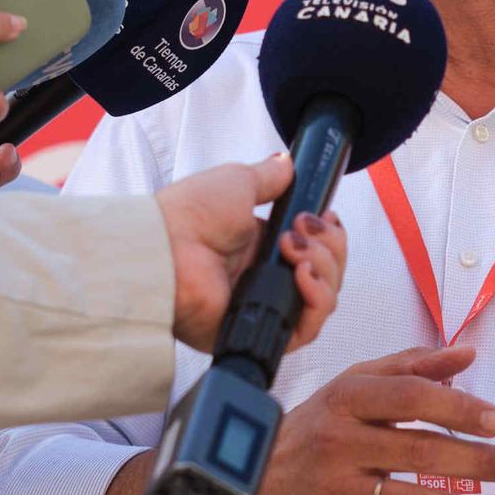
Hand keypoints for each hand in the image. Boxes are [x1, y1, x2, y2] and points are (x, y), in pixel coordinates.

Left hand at [154, 155, 347, 351]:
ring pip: (322, 299)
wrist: (166, 248)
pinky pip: (306, 328)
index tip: (326, 219)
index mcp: (260, 247)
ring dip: (323, 269)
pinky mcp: (259, 331)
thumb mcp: (238, 182)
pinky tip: (303, 275)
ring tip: (295, 250)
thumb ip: (270, 178)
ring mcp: (262, 306)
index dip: (329, 237)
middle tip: (301, 230)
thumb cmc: (190, 215)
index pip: (315, 250)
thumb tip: (287, 164)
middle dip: (328, 248)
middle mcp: (263, 278)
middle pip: (326, 274)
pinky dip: (316, 298)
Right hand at [248, 345, 494, 494]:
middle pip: (417, 452)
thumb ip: (413, 366)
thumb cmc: (319, 425)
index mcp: (348, 399)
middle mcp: (340, 442)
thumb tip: (467, 354)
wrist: (252, 476)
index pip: (410, 398)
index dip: (457, 409)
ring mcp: (335, 490)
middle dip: (472, 461)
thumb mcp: (356, 384)